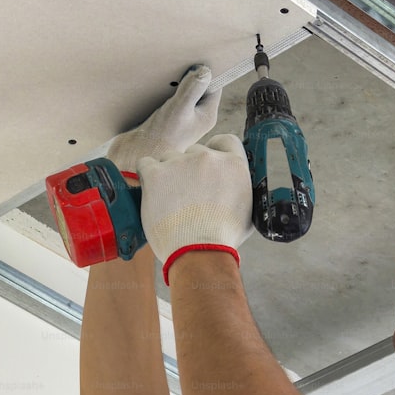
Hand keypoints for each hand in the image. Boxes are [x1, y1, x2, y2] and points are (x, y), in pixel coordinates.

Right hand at [106, 65, 220, 171]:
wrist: (136, 156)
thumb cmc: (161, 136)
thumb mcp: (178, 109)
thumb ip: (192, 89)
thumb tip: (205, 70)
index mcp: (207, 116)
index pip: (214, 86)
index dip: (207, 72)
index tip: (196, 59)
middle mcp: (198, 117)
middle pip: (200, 88)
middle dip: (190, 76)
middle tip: (179, 64)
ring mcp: (183, 118)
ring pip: (185, 92)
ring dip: (176, 83)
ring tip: (167, 76)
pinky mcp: (168, 119)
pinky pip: (172, 99)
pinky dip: (166, 91)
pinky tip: (157, 89)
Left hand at [139, 134, 253, 268]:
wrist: (199, 253)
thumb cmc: (223, 239)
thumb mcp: (248, 212)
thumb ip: (240, 190)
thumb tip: (236, 187)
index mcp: (233, 164)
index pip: (224, 141)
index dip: (215, 153)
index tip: (208, 168)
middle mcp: (208, 158)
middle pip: (194, 152)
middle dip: (190, 169)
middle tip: (187, 194)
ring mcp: (180, 163)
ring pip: (170, 158)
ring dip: (169, 173)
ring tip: (169, 200)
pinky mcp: (156, 173)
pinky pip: (145, 164)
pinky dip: (147, 177)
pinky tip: (153, 194)